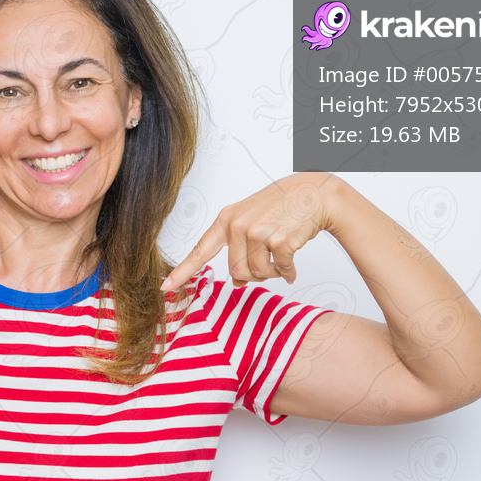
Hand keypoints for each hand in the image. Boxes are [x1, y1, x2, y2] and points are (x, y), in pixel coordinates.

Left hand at [162, 172, 337, 289]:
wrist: (314, 194)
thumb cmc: (283, 206)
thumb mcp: (252, 220)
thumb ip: (239, 247)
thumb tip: (236, 282)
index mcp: (227, 219)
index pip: (200, 250)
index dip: (183, 271)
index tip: (167, 286)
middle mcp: (238, 225)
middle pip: (236, 272)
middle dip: (253, 275)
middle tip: (267, 262)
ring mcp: (258, 232)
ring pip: (257, 274)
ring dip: (271, 274)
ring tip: (280, 258)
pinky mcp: (279, 241)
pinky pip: (279, 271)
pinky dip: (288, 272)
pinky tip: (292, 262)